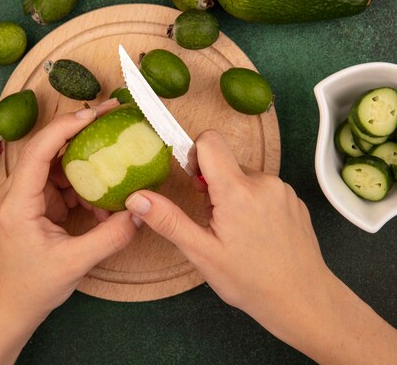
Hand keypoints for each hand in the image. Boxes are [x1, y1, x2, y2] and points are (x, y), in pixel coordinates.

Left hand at [0, 98, 138, 319]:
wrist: (11, 306)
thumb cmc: (32, 286)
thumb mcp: (74, 263)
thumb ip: (110, 236)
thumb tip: (140, 212)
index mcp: (17, 201)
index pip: (40, 150)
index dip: (67, 126)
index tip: (97, 113)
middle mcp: (16, 192)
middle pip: (49, 149)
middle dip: (82, 134)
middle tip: (114, 119)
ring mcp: (25, 196)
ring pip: (59, 166)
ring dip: (88, 170)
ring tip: (116, 174)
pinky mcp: (35, 204)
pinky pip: (63, 185)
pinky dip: (84, 190)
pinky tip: (103, 206)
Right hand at [125, 130, 396, 364]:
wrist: (303, 300)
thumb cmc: (250, 281)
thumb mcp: (201, 253)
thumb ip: (168, 220)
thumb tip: (136, 198)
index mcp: (237, 190)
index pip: (210, 140)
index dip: (195, 156)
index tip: (195, 184)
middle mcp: (264, 182)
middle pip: (226, 162)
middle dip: (213, 185)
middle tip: (215, 223)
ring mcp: (283, 190)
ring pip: (244, 177)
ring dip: (234, 196)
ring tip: (238, 233)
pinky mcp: (294, 200)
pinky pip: (264, 189)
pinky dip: (253, 204)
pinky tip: (257, 235)